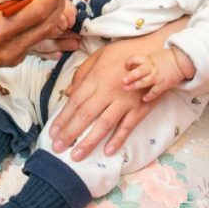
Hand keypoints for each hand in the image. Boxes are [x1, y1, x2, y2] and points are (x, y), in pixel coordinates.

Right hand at [0, 0, 71, 69]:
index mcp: (0, 29)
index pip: (38, 11)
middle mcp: (10, 48)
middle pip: (48, 25)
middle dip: (58, 5)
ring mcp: (14, 58)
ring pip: (46, 35)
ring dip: (54, 16)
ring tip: (51, 0)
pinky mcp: (15, 61)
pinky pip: (37, 43)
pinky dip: (43, 27)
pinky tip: (40, 16)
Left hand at [49, 18, 186, 158]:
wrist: (156, 51)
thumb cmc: (124, 53)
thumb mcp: (99, 56)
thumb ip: (82, 74)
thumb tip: (69, 93)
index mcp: (96, 77)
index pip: (75, 101)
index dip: (63, 118)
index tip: (52, 132)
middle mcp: (109, 91)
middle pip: (86, 115)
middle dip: (70, 133)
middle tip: (57, 148)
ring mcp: (125, 101)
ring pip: (104, 124)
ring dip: (89, 141)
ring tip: (77, 156)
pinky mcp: (140, 107)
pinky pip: (128, 126)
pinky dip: (118, 139)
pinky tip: (108, 152)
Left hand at [123, 49, 186, 101]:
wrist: (182, 61)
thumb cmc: (168, 58)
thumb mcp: (154, 56)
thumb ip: (145, 61)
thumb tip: (134, 66)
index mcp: (149, 60)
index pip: (136, 59)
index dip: (129, 62)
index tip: (126, 66)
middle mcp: (152, 68)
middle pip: (139, 71)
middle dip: (130, 76)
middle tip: (123, 80)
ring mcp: (158, 77)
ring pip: (144, 81)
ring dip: (135, 85)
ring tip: (127, 88)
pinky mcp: (164, 84)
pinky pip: (155, 91)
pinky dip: (149, 96)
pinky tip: (144, 99)